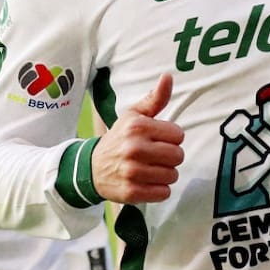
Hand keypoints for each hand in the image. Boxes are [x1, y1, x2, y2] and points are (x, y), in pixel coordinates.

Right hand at [91, 74, 183, 203]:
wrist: (91, 167)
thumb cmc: (119, 138)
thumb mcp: (133, 115)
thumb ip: (155, 98)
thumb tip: (168, 76)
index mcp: (137, 126)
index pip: (178, 135)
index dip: (170, 138)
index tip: (158, 140)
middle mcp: (134, 148)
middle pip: (178, 156)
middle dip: (170, 157)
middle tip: (155, 156)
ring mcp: (132, 172)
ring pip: (172, 175)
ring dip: (165, 174)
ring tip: (150, 169)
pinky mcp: (131, 192)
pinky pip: (163, 193)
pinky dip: (159, 190)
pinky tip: (147, 182)